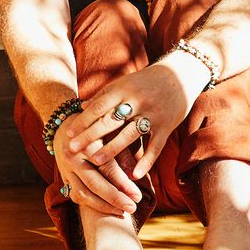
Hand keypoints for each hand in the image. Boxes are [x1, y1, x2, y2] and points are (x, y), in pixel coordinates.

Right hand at [55, 109, 143, 215]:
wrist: (64, 125)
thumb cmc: (95, 125)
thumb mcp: (110, 131)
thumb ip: (122, 151)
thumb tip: (136, 175)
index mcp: (86, 143)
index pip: (107, 168)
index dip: (123, 184)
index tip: (138, 196)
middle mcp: (72, 158)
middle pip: (94, 184)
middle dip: (114, 199)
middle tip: (132, 208)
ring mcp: (65, 169)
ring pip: (82, 194)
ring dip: (103, 206)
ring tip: (122, 212)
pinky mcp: (63, 177)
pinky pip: (75, 196)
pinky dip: (91, 205)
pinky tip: (106, 208)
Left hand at [63, 58, 205, 179]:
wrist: (181, 74)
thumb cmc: (147, 81)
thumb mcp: (125, 83)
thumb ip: (104, 95)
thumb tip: (80, 107)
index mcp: (124, 89)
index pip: (98, 107)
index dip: (82, 121)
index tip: (67, 134)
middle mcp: (137, 101)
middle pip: (109, 121)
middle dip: (89, 136)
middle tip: (72, 150)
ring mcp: (153, 114)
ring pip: (129, 134)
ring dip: (111, 149)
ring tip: (95, 161)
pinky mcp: (167, 126)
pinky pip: (155, 146)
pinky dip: (146, 161)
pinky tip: (135, 175)